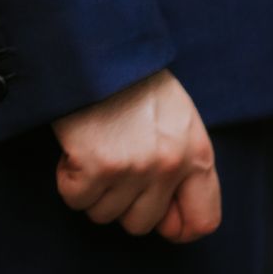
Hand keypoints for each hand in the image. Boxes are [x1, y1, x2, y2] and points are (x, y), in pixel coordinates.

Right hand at [53, 69, 221, 243]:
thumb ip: (184, 167)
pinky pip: (77, 199)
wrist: (97, 46)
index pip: (203, 221)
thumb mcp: (179, 121)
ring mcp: (134, 167)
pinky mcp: (97, 165)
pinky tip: (76, 151)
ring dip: (93, 190)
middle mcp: (170, 166)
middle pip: (142, 224)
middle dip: (122, 204)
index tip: (159, 219)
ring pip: (106, 215)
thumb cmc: (135, 83)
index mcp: (198, 155)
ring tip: (96, 152)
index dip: (177, 228)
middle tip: (113, 168)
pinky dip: (69, 180)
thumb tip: (175, 224)